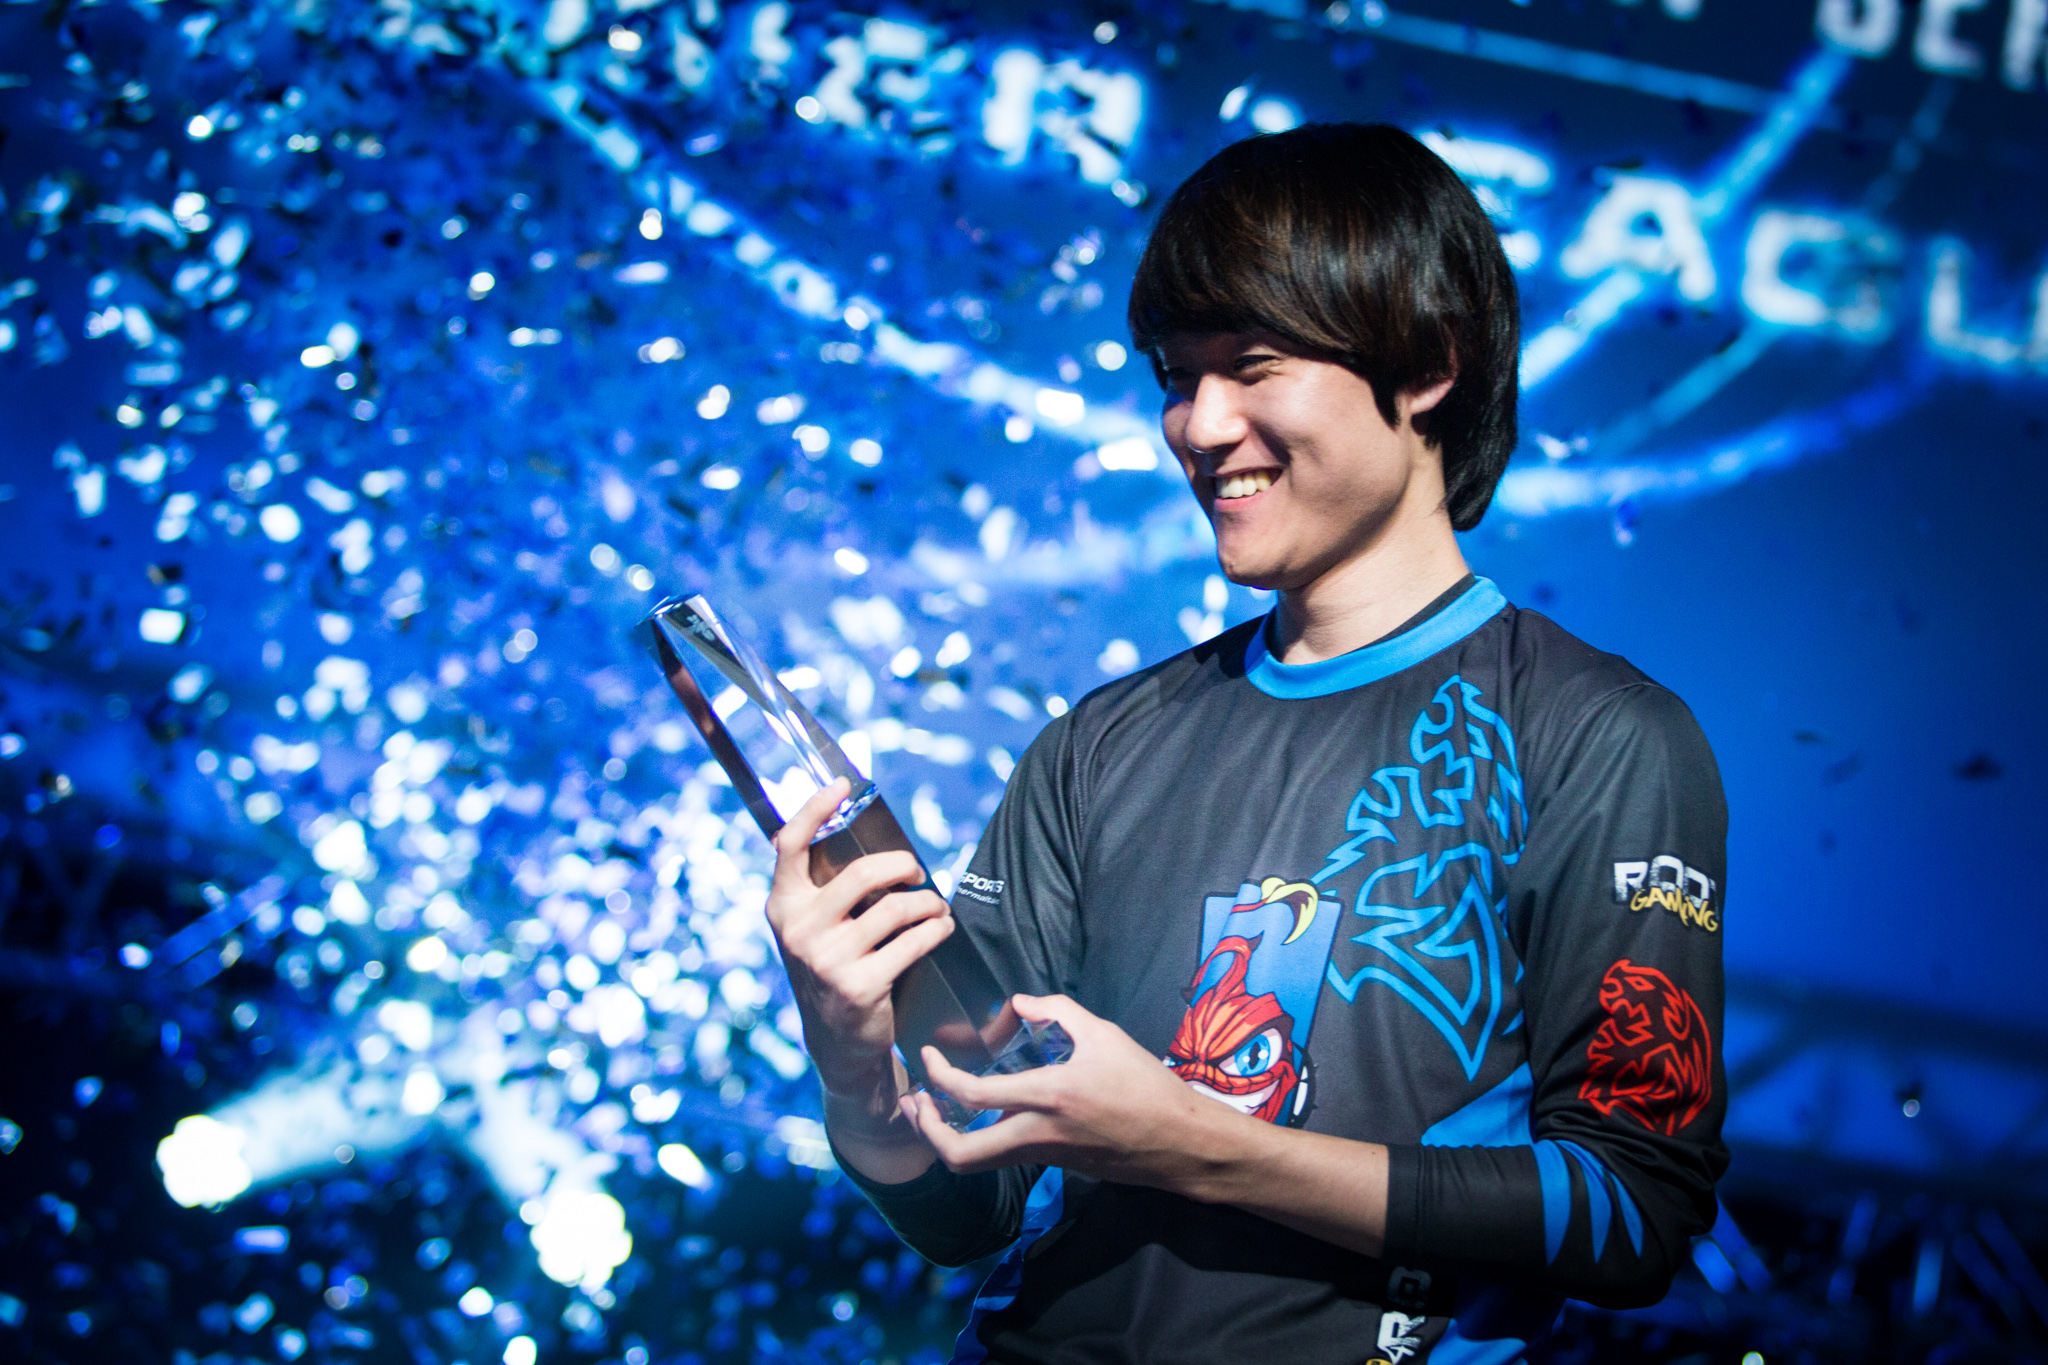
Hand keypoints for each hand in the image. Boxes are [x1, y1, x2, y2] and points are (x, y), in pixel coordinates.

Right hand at [765, 778, 954, 1100]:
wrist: (836, 1041)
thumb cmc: (832, 965)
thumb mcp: (811, 926)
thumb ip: (819, 886)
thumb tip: (844, 824)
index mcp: (783, 906)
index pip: (790, 845)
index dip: (814, 809)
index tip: (842, 784)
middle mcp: (798, 930)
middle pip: (861, 873)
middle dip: (902, 866)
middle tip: (917, 872)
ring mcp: (826, 960)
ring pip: (895, 908)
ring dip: (928, 903)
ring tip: (936, 906)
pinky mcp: (859, 986)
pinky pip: (913, 942)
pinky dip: (936, 929)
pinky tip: (941, 928)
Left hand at [900, 994, 1243, 1194]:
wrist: (1179, 1143)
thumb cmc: (1145, 1086)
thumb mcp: (1104, 1034)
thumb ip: (1058, 1010)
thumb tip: (1019, 1002)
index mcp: (1048, 1097)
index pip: (973, 1096)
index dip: (939, 1077)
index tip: (929, 1058)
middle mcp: (1038, 1135)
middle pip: (960, 1156)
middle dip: (926, 1133)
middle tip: (915, 1105)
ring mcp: (1044, 1157)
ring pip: (977, 1164)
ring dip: (947, 1140)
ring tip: (935, 1111)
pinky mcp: (1054, 1166)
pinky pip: (1004, 1157)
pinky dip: (980, 1138)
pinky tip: (982, 1113)